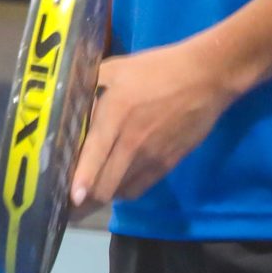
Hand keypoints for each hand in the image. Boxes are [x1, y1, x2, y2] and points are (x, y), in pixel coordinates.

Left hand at [69, 37, 237, 216]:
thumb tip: (66, 102)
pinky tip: (114, 184)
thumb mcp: (116, 68)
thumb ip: (89, 85)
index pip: (94, 155)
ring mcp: (152, 156)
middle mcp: (132, 142)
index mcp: (115, 114)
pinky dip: (122, 191)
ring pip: (121, 191)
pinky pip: (139, 188)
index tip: (70, 198)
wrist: (204, 77)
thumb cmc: (157, 68)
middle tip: (67, 204)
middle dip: (83, 201)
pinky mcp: (167, 164)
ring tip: (85, 198)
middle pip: (105, 185)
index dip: (81, 181)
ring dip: (102, 197)